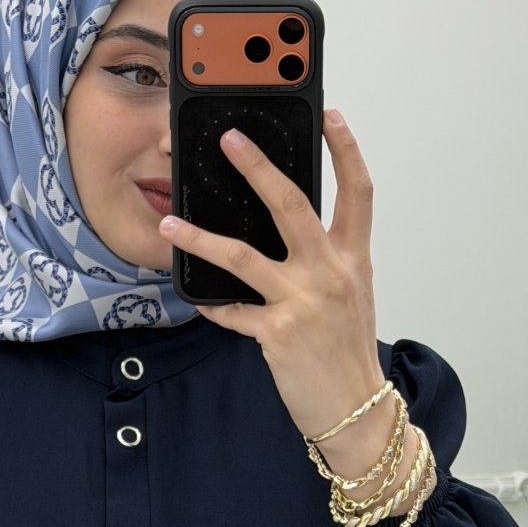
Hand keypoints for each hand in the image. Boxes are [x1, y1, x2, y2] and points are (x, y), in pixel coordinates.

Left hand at [158, 108, 385, 439]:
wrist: (356, 410)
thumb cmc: (348, 354)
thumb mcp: (350, 297)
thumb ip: (326, 260)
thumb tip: (290, 232)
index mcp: (352, 259)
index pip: (357, 192)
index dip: (346, 150)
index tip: (331, 116)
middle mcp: (329, 273)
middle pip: (291, 204)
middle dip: (257, 165)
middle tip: (230, 139)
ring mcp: (302, 302)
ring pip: (242, 256)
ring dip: (200, 237)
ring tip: (170, 221)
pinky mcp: (277, 334)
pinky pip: (231, 311)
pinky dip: (211, 304)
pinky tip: (195, 298)